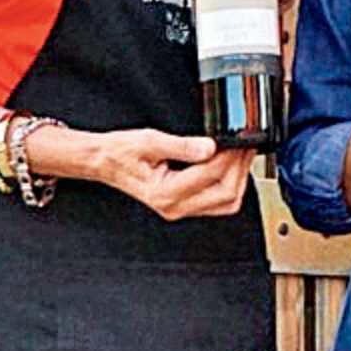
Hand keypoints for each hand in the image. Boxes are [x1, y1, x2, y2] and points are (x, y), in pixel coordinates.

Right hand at [76, 129, 255, 220]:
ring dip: (238, 178)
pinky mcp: (184, 205)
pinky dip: (229, 184)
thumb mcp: (150, 140)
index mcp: (165, 193)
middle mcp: (174, 207)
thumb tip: (210, 148)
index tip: (239, 141)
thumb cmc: (121, 153)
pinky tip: (230, 166)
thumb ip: (182, 146)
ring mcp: (179, 209)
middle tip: (245, 146)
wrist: (104, 162)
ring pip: (226, 203)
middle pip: (226, 195)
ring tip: (241, 154)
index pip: (211, 177)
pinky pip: (217, 202)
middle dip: (240, 169)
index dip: (230, 158)